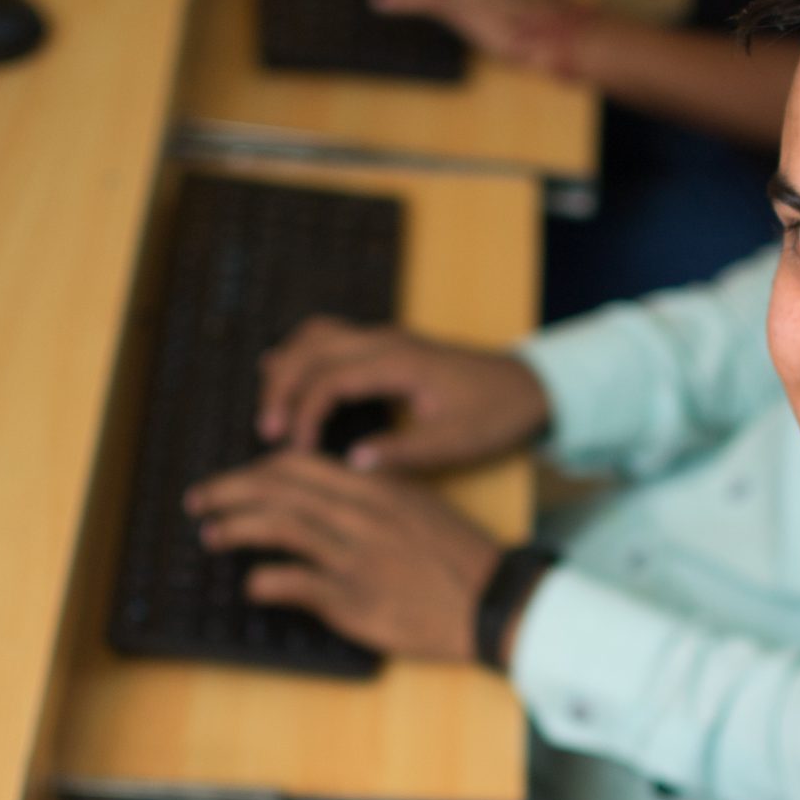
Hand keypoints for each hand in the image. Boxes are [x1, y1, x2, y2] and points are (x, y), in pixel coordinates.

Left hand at [186, 452, 499, 660]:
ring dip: (236, 527)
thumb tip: (323, 496)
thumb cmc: (456, 557)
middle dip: (228, 490)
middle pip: (278, 488)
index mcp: (374, 487)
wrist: (492, 600)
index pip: (299, 464)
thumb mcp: (415, 507)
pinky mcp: (355, 600)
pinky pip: (296, 583)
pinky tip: (252, 584)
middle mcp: (361, 514)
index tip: (236, 481)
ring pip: (281, 526)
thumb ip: (369, 496)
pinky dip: (265, 581)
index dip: (257, 470)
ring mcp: (356, 556)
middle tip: (198, 501)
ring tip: (211, 535)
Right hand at [258, 317, 549, 471]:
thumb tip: (350, 463)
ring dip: (288, 368)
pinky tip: (286, 379)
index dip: (305, 414)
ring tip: (274, 412)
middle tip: (268, 433)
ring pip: (315, 335)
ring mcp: (385, 338)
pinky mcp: (386, 345)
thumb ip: (402, 452)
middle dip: (282, 388)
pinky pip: (330, 338)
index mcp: (398, 362)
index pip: (329, 379)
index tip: (297, 451)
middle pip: (310, 349)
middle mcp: (385, 340)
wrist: (531, 386)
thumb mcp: (455, 443)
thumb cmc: (496, 415)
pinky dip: (302, 356)